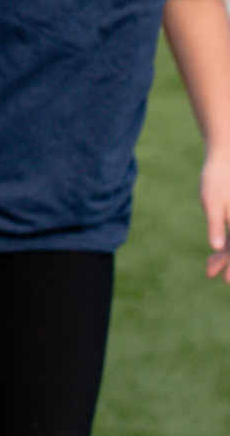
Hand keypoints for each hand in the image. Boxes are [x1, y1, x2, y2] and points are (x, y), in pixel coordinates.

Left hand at [203, 152, 229, 280]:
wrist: (225, 155)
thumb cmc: (217, 178)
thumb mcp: (212, 202)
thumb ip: (216, 225)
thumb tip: (218, 247)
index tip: (226, 280)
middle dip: (229, 264)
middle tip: (211, 275)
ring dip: (225, 256)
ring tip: (208, 269)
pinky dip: (225, 244)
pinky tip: (214, 252)